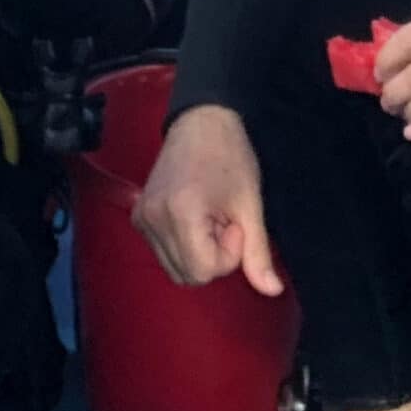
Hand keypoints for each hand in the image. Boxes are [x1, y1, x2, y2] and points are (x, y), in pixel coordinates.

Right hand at [131, 105, 283, 297]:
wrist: (201, 120)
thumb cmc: (230, 156)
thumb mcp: (250, 204)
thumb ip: (258, 251)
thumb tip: (272, 291)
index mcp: (180, 214)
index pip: (203, 271)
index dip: (228, 255)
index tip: (235, 223)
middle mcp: (153, 219)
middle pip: (187, 275)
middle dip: (213, 257)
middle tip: (224, 222)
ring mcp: (142, 218)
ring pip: (174, 268)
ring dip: (198, 252)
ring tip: (210, 218)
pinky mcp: (138, 216)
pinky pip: (162, 252)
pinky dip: (183, 245)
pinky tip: (195, 217)